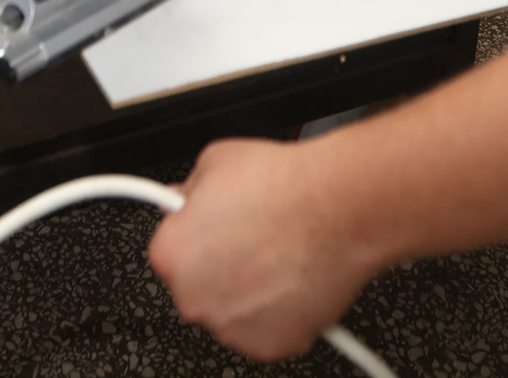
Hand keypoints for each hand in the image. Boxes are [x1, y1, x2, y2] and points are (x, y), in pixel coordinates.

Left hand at [148, 137, 380, 361]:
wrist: (337, 209)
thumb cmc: (283, 186)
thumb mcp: (214, 161)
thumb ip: (187, 191)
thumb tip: (184, 201)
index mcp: (171, 256)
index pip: (171, 252)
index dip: (199, 236)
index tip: (216, 228)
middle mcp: (193, 299)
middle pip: (199, 286)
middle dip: (220, 267)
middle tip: (252, 240)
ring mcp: (231, 328)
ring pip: (232, 311)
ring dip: (247, 292)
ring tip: (277, 255)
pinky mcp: (269, 346)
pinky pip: (266, 330)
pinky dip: (278, 312)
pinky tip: (291, 277)